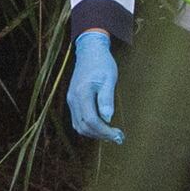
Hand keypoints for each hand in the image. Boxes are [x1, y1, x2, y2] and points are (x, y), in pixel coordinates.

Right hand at [66, 29, 122, 144]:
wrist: (89, 51)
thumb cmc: (102, 63)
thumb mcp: (109, 78)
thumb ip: (106, 98)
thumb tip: (108, 118)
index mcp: (82, 94)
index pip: (91, 120)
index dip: (105, 131)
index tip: (118, 135)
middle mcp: (73, 100)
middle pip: (84, 126)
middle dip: (101, 135)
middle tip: (118, 138)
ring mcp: (70, 101)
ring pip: (78, 125)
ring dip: (94, 133)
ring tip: (111, 135)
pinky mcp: (72, 100)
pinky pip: (77, 119)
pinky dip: (88, 127)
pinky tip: (101, 127)